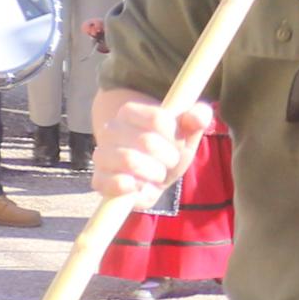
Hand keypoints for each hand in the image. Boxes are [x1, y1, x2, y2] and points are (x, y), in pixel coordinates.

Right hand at [90, 86, 211, 201]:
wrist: (150, 172)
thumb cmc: (169, 147)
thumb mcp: (187, 132)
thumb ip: (197, 117)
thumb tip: (198, 117)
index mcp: (130, 112)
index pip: (158, 118)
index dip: (174, 133)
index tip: (175, 138)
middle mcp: (111, 130)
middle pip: (148, 141)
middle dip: (169, 156)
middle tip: (170, 160)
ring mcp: (102, 155)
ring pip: (129, 160)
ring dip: (155, 172)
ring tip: (158, 174)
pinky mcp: (100, 179)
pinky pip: (112, 183)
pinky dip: (134, 188)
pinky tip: (142, 186)